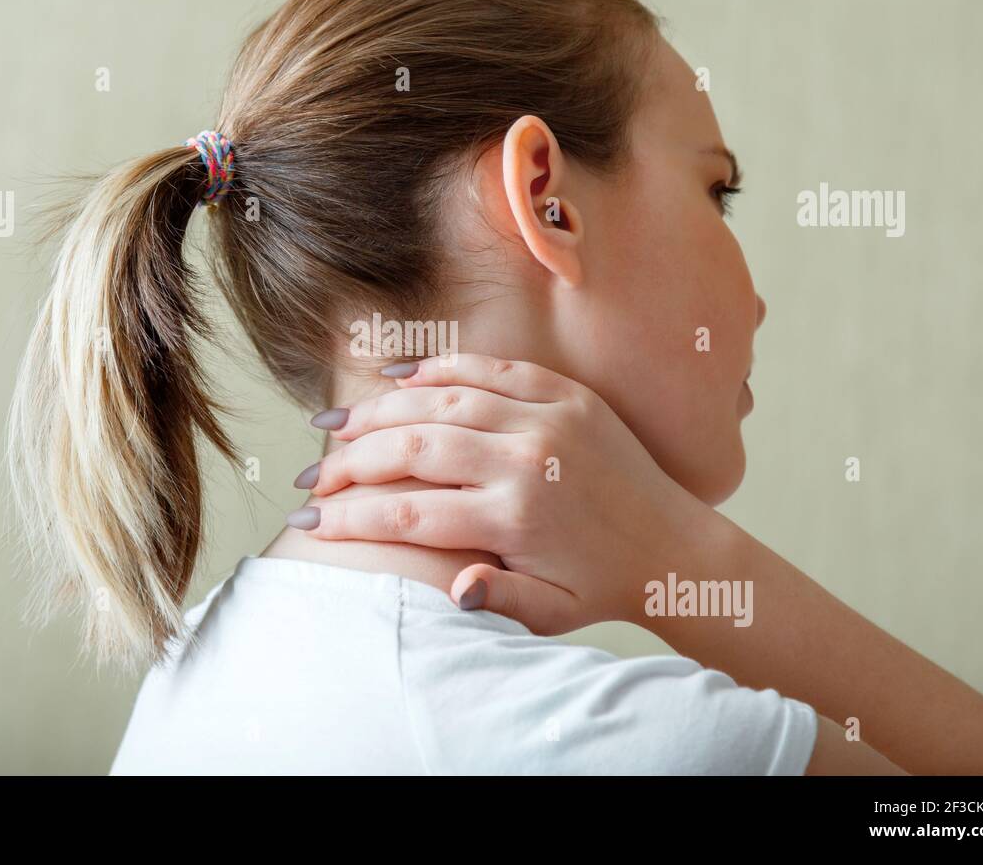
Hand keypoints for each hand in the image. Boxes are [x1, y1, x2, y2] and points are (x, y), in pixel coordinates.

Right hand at [295, 354, 719, 633]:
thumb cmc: (602, 586)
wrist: (676, 548)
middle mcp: (527, 459)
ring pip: (441, 398)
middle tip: (311, 475)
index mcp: (516, 517)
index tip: (306, 523)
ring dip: (380, 409)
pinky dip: (438, 369)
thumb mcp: (549, 613)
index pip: (407, 511)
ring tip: (335, 425)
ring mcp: (547, 417)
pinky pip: (488, 368)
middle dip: (349, 461)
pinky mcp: (564, 392)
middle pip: (412, 446)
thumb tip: (450, 588)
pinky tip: (397, 379)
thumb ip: (496, 602)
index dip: (347, 517)